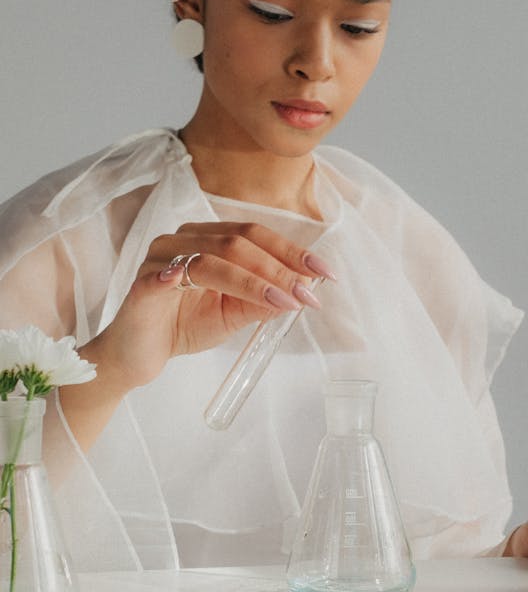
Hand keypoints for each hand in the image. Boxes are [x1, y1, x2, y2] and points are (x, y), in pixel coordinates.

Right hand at [60, 221, 334, 448]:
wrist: (137, 356)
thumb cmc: (183, 326)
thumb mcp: (233, 314)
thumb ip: (262, 301)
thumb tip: (303, 291)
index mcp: (207, 239)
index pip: (255, 236)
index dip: (292, 252)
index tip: (326, 273)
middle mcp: (184, 239)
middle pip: (239, 243)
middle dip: (280, 269)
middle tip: (308, 294)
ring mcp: (161, 258)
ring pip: (214, 259)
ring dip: (255, 281)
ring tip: (285, 302)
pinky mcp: (142, 283)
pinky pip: (169, 277)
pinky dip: (191, 280)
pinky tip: (219, 291)